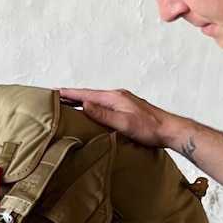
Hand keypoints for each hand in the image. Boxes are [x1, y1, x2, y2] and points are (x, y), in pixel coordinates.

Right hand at [60, 88, 176, 150]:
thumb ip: (103, 114)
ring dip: (81, 101)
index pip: (85, 94)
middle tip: (54, 97)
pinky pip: (103, 105)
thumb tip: (84, 104)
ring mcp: (122, 101)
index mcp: (113, 97)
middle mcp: (117, 96)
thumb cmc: (150, 129)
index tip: (52, 92)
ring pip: (96, 100)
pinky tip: (91, 111)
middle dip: (71, 96)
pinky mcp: (126, 108)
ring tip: (67, 103)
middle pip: (88, 95)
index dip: (68, 94)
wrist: (170, 130)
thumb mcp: (124, 123)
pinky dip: (93, 106)